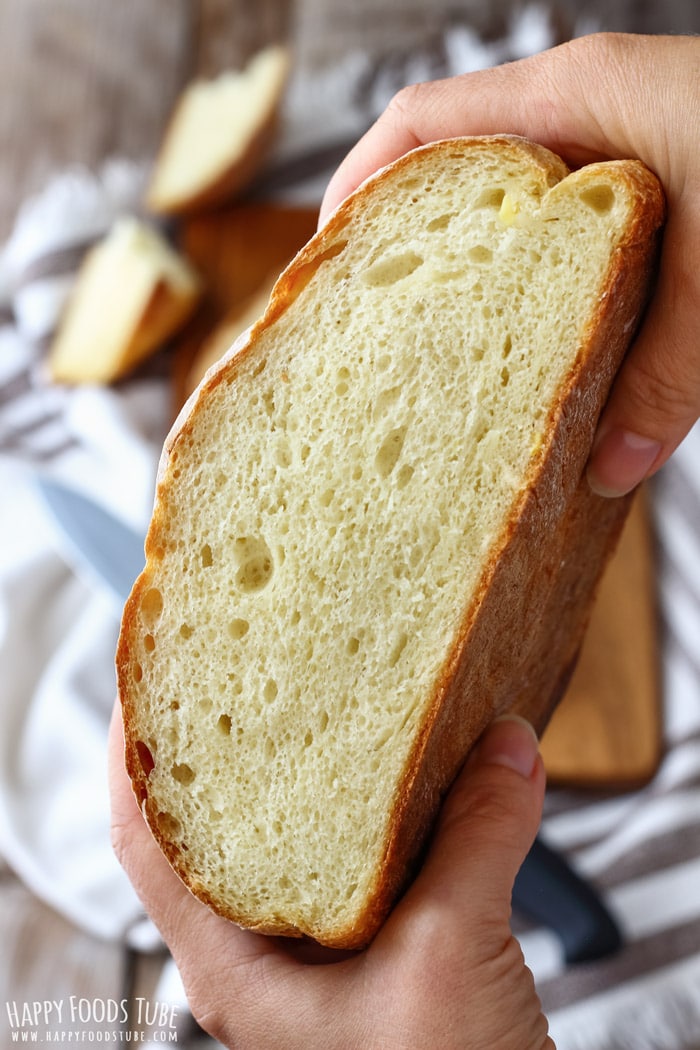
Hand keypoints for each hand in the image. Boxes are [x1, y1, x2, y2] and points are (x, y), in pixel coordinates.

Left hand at [110, 706, 551, 1049]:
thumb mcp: (448, 958)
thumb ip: (476, 839)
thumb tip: (504, 745)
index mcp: (235, 966)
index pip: (147, 838)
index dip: (135, 749)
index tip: (150, 672)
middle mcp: (265, 958)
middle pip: (218, 828)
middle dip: (228, 745)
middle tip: (247, 667)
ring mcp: (323, 960)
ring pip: (298, 842)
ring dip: (315, 774)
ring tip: (328, 701)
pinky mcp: (380, 957)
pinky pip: (363, 863)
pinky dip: (382, 811)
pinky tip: (413, 775)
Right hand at [320, 33, 699, 497]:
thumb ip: (664, 369)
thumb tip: (609, 468)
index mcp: (584, 98)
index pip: (423, 128)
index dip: (359, 194)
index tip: (327, 271)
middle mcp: (598, 114)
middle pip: (458, 172)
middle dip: (411, 249)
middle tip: (376, 334)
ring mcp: (632, 148)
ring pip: (521, 210)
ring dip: (486, 276)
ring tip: (451, 356)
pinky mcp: (669, 190)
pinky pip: (581, 234)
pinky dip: (555, 287)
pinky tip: (556, 346)